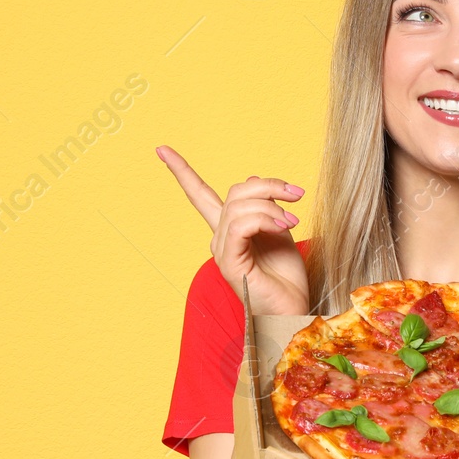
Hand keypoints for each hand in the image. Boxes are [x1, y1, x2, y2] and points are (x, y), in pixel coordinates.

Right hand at [156, 146, 310, 315]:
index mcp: (229, 229)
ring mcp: (222, 250)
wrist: (293, 309)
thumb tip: (255, 180)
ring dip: (271, 206)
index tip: (162, 149)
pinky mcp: (229, 262)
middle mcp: (220, 238)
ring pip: (239, 206)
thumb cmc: (286, 276)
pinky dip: (264, 219)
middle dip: (269, 185)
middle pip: (236, 191)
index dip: (182, 171)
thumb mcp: (278, 230)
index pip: (200, 194)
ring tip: (292, 221)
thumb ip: (264, 206)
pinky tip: (283, 227)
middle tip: (296, 195)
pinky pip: (239, 226)